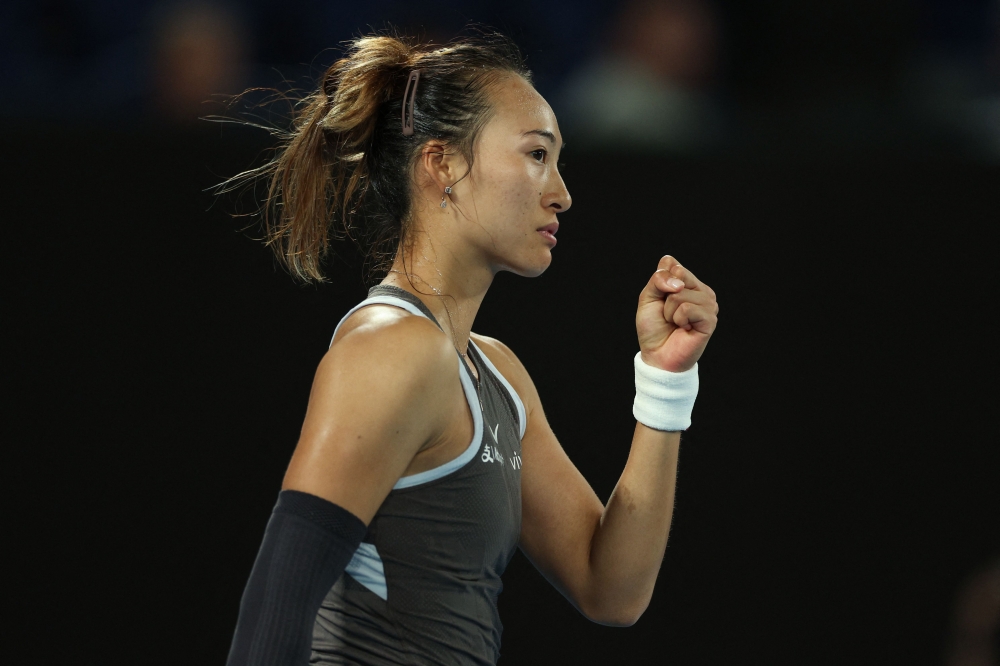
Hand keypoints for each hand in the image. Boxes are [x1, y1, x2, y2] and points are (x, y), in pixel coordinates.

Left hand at [636, 255, 718, 371]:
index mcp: (689, 283)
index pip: (674, 266)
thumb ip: (658, 279)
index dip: (660, 283)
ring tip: (675, 323)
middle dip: (664, 297)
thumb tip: (676, 274)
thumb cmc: (654, 328)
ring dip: (670, 312)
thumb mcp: (648, 298)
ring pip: (681, 294)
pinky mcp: (710, 319)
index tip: (661, 301)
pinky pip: (687, 308)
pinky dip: (678, 319)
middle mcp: (702, 291)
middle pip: (679, 276)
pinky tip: (684, 328)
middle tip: (668, 314)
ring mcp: (709, 305)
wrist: (657, 355)